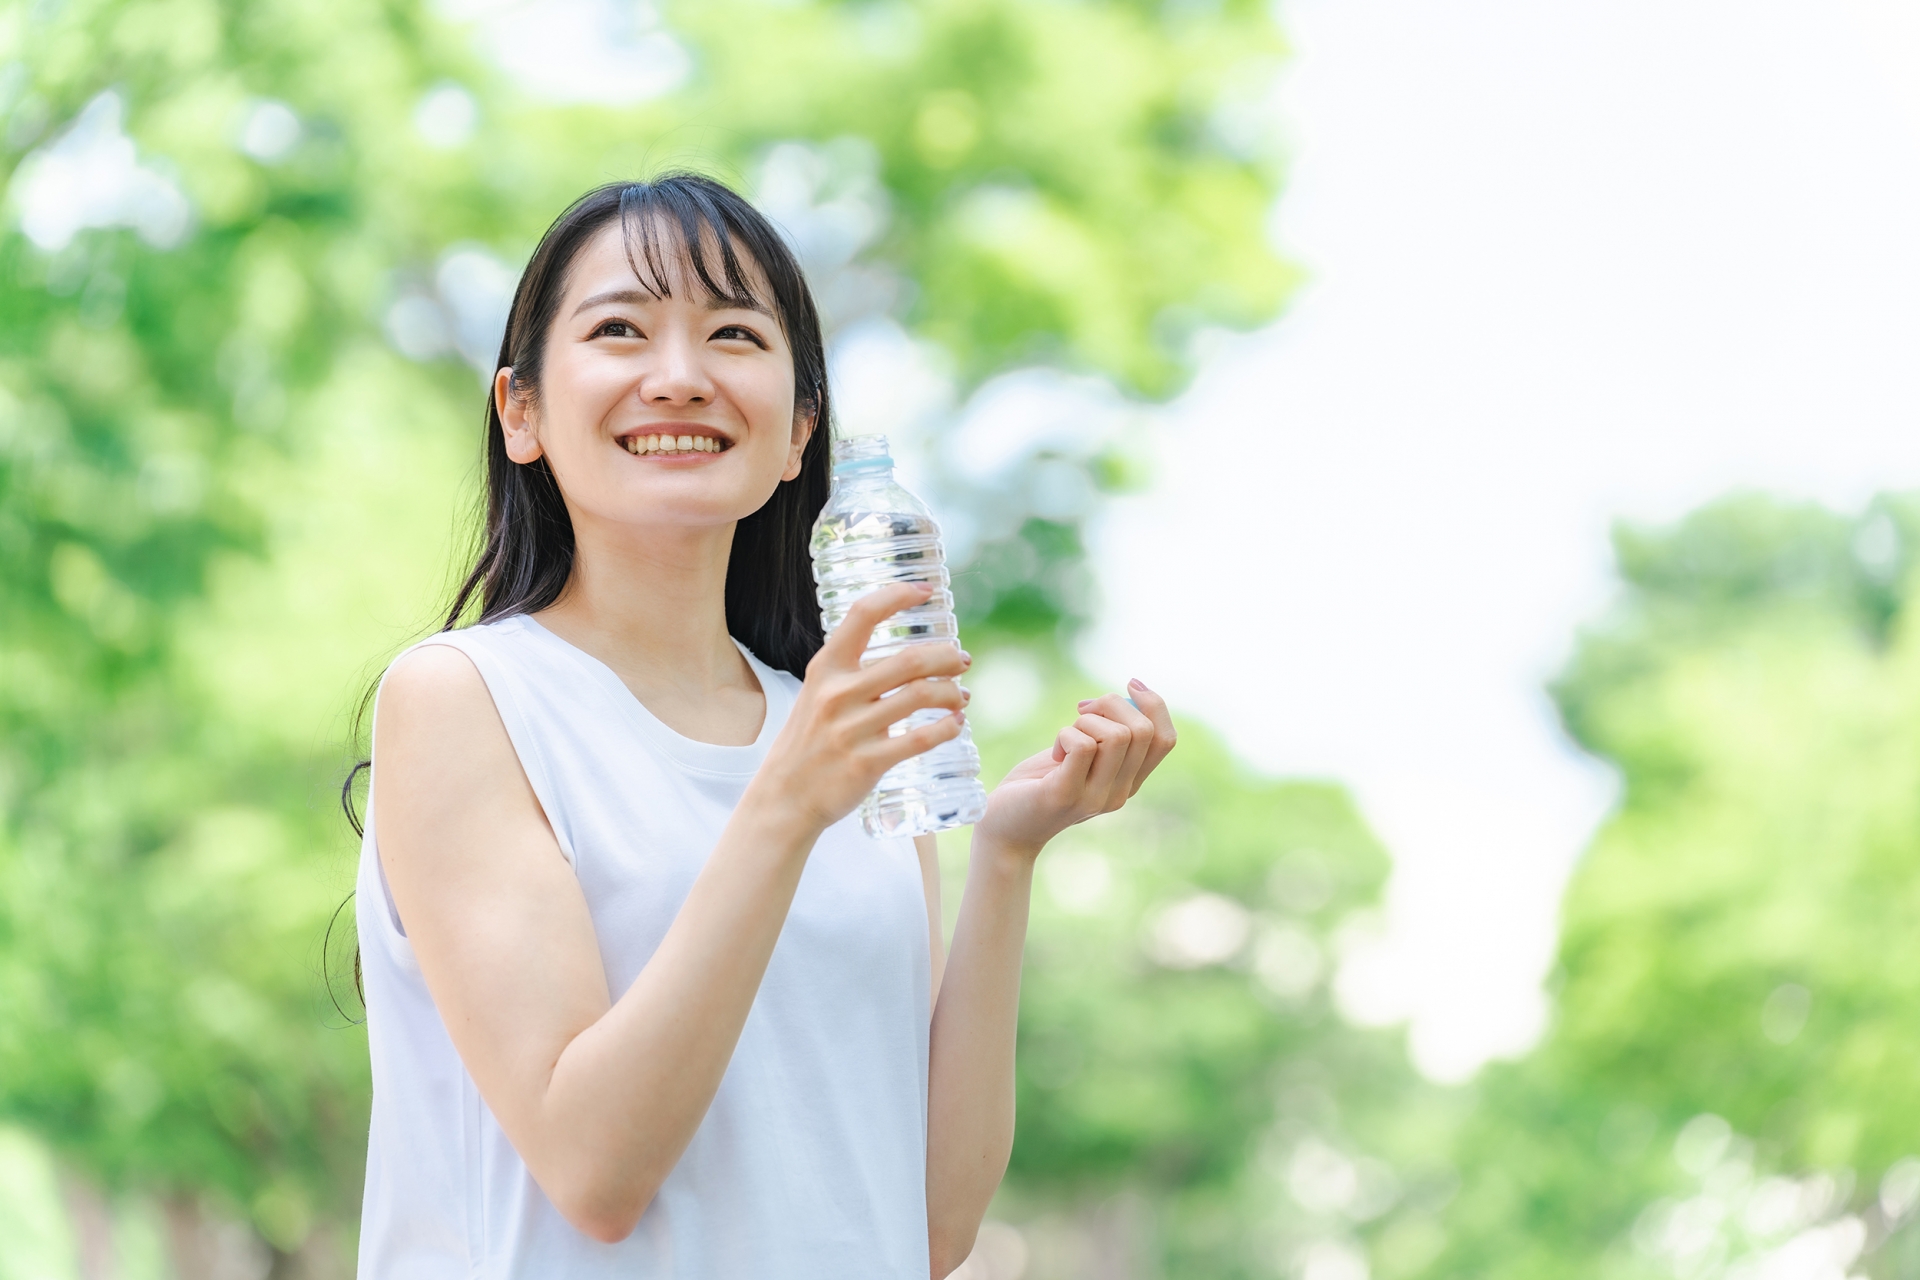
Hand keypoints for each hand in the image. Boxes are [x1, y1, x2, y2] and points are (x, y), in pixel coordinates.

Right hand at [751, 581, 969, 833]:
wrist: (784, 798)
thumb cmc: (808, 742)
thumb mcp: (816, 694)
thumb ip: (850, 672)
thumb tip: (905, 657)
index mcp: (825, 669)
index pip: (863, 614)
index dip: (898, 595)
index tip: (926, 591)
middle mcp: (838, 694)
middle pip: (910, 660)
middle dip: (947, 657)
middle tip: (962, 661)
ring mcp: (852, 729)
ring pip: (921, 696)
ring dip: (951, 693)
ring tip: (960, 696)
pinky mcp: (868, 762)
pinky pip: (920, 739)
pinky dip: (947, 728)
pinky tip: (955, 724)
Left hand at [973, 679, 1176, 857]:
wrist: (1006, 829)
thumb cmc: (1039, 784)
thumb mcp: (1080, 757)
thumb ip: (1103, 735)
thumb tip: (1121, 696)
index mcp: (1129, 782)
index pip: (1166, 739)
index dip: (1154, 704)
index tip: (1128, 685)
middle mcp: (1120, 794)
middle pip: (1143, 731)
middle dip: (1112, 704)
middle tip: (1082, 712)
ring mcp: (1095, 798)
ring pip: (1117, 735)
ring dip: (1086, 721)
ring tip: (1065, 737)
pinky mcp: (1065, 795)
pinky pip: (1082, 746)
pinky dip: (1066, 734)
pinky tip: (1054, 752)